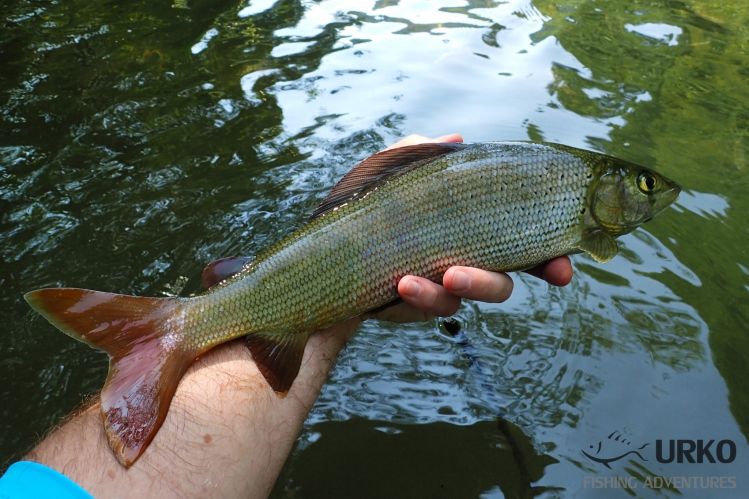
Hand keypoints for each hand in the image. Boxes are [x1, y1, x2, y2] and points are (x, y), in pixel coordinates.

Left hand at [370, 134, 572, 322]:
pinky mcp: (417, 304)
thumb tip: (455, 138)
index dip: (550, 257)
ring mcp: (442, 285)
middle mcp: (466, 258)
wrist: (329, 244)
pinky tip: (404, 282)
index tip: (563, 270)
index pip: (523, 241)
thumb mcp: (390, 170)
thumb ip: (421, 153)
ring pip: (468, 297)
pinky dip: (423, 294)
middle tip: (502, 273)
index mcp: (473, 226)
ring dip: (466, 285)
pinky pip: (432, 305)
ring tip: (437, 276)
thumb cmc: (366, 202)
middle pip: (504, 279)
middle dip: (506, 279)